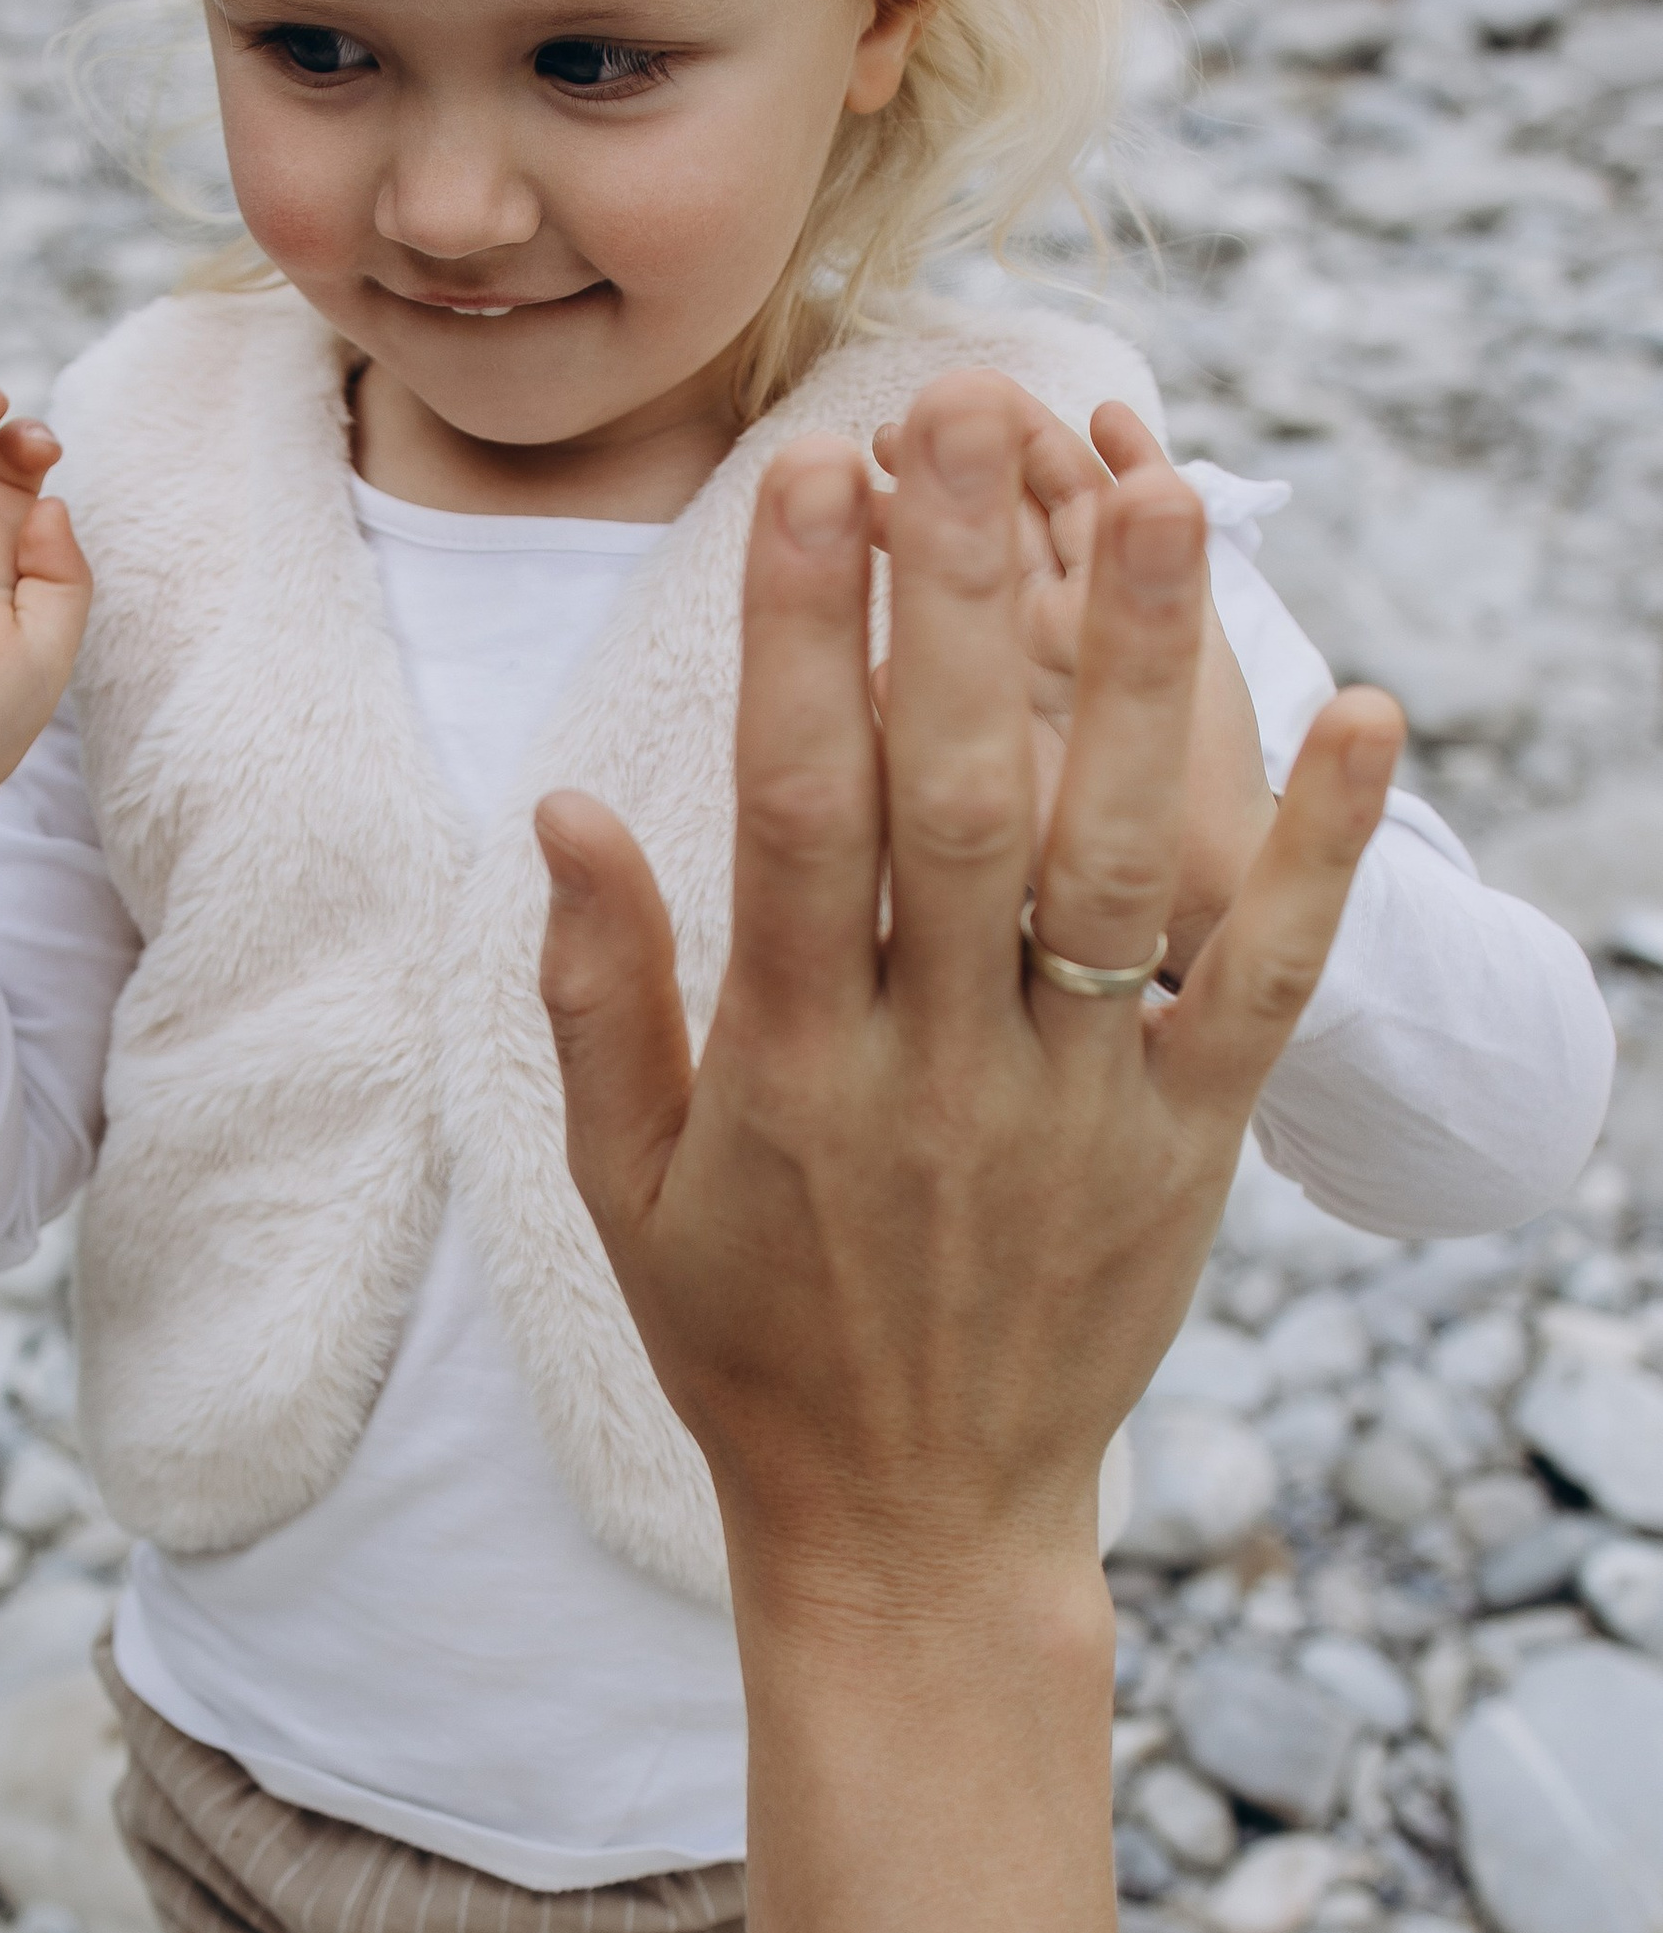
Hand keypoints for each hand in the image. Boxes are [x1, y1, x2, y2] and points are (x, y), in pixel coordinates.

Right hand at [536, 376, 1399, 1932]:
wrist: (908, 1526)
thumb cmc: (748, 1346)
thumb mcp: (622, 1191)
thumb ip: (601, 996)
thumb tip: (568, 804)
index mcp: (788, 1067)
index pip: (801, 812)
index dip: (806, 637)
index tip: (810, 478)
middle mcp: (939, 1070)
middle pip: (965, 796)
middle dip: (966, 592)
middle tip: (973, 405)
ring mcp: (1077, 1108)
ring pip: (1123, 864)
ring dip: (1150, 676)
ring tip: (1166, 493)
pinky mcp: (1189, 1150)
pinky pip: (1266, 989)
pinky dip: (1321, 859)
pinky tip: (1365, 713)